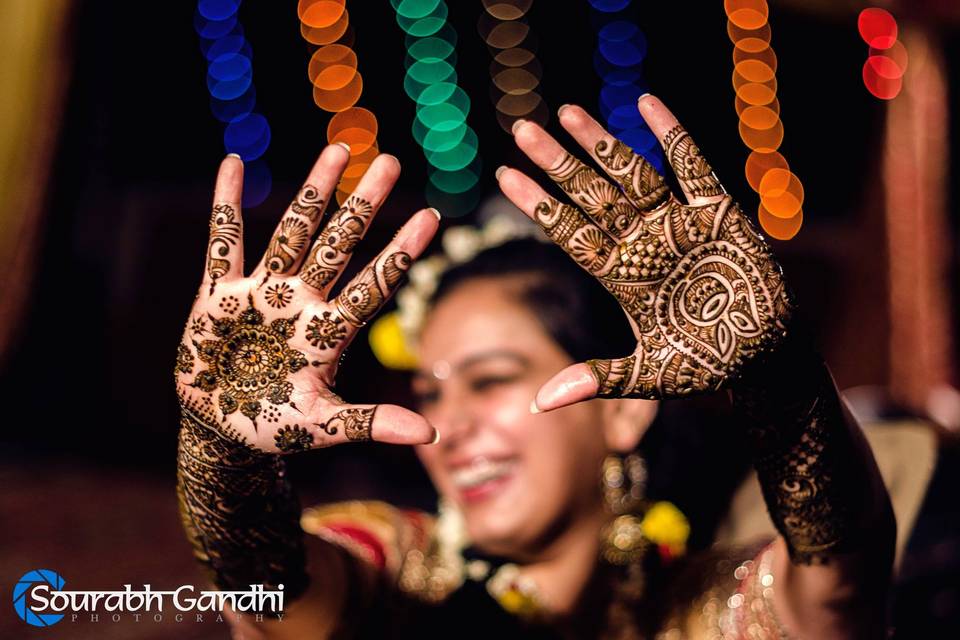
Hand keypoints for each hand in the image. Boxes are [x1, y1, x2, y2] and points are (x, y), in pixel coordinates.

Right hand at [175, 148, 439, 451]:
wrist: (221, 429)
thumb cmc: (275, 427)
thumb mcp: (323, 426)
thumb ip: (371, 422)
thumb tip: (431, 434)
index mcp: (329, 331)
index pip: (374, 283)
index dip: (400, 251)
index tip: (432, 216)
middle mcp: (301, 302)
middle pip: (338, 244)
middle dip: (362, 205)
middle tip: (391, 162)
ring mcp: (262, 293)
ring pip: (291, 232)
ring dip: (312, 193)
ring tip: (338, 150)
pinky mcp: (218, 294)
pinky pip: (222, 242)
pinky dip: (224, 205)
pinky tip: (232, 164)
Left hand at [498, 95, 793, 409]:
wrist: (764, 357)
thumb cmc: (705, 365)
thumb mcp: (650, 375)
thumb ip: (600, 378)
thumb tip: (539, 402)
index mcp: (621, 275)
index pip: (568, 232)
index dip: (537, 205)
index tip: (503, 176)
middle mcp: (643, 243)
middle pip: (591, 195)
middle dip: (558, 163)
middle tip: (522, 129)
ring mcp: (678, 225)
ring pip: (632, 175)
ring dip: (602, 144)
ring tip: (567, 112)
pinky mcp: (719, 214)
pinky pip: (694, 167)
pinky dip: (673, 136)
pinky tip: (647, 104)